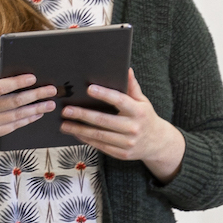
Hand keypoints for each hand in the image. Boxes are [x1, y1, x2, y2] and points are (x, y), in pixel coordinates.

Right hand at [0, 55, 65, 164]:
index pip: (1, 87)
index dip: (18, 82)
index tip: (33, 78)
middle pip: (14, 101)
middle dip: (35, 95)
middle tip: (51, 90)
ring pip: (18, 115)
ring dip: (37, 109)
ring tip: (50, 103)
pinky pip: (16, 125)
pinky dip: (29, 119)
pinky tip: (39, 113)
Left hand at [60, 76, 185, 182]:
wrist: (158, 143)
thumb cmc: (145, 117)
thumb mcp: (142, 101)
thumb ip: (132, 87)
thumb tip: (126, 69)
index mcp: (138, 112)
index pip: (120, 101)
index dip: (104, 94)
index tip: (89, 88)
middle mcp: (133, 128)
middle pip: (104, 121)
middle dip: (83, 115)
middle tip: (66, 110)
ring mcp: (127, 143)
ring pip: (99, 136)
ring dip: (79, 130)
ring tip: (64, 124)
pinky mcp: (121, 154)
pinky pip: (100, 146)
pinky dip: (85, 139)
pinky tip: (75, 133)